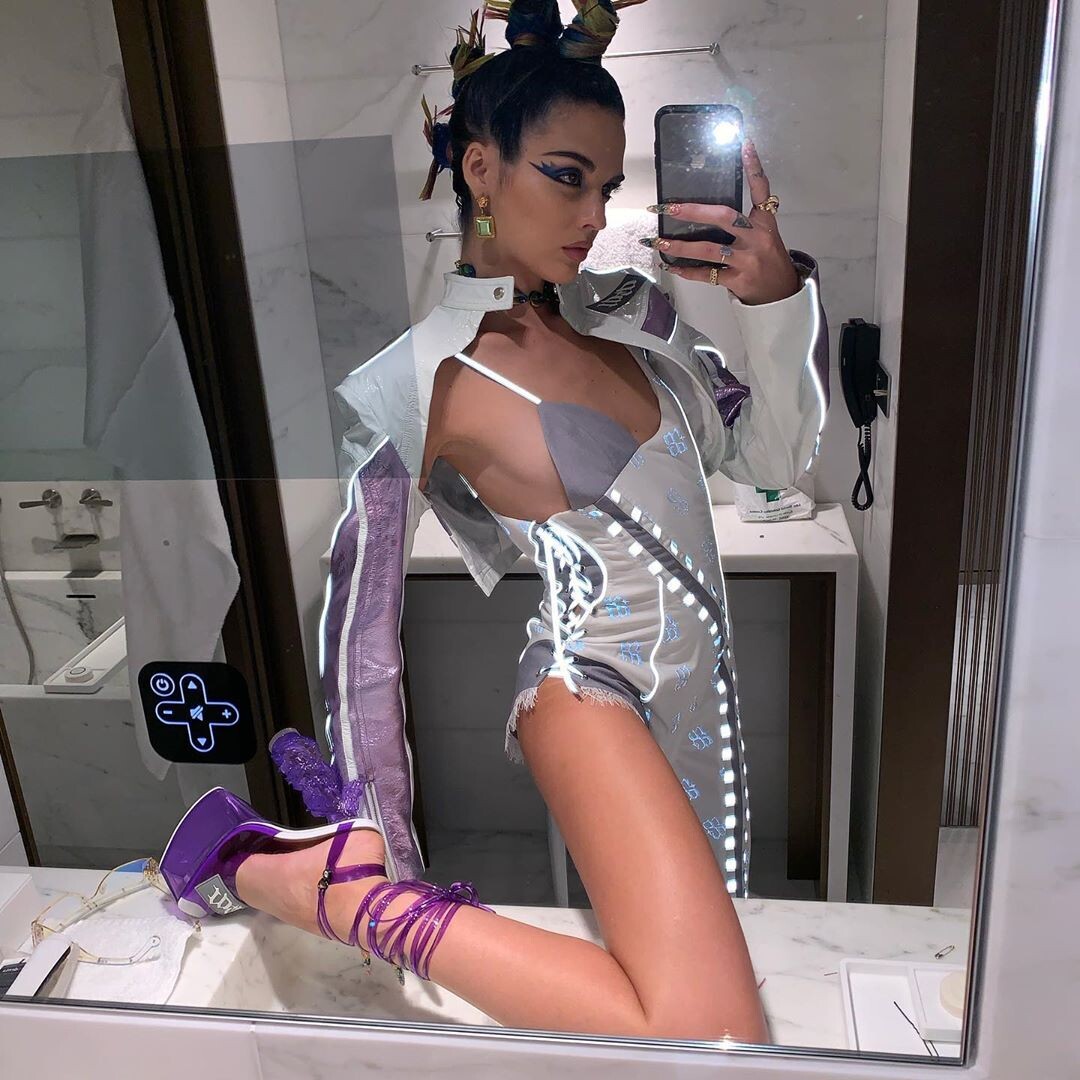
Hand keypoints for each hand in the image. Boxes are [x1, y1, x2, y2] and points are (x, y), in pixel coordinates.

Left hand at [646, 139, 800, 305]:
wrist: (780, 293)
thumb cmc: (767, 260)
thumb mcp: (764, 235)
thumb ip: (743, 222)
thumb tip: (706, 210)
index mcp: (764, 223)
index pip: (761, 190)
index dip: (754, 167)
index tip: (744, 144)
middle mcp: (756, 238)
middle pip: (723, 217)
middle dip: (693, 212)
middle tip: (668, 208)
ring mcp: (747, 259)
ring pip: (709, 249)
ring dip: (680, 246)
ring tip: (659, 242)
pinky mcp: (737, 280)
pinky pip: (706, 274)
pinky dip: (686, 271)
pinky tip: (671, 266)